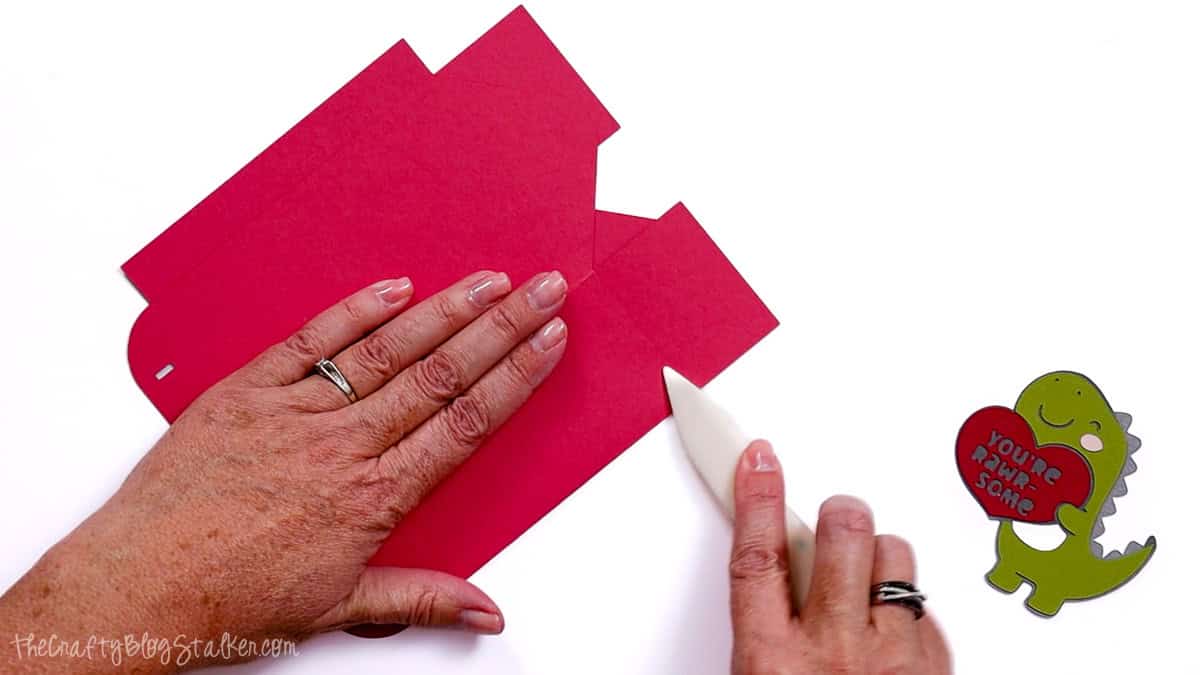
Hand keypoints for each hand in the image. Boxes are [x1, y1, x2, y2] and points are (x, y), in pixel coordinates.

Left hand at [0, 270, 568, 671]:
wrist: (139, 587)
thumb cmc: (232, 599)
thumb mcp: (339, 608)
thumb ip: (423, 599)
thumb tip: (488, 613)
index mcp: (372, 499)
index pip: (464, 425)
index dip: (514, 378)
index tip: (550, 342)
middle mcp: (341, 447)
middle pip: (440, 375)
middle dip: (502, 327)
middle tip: (545, 288)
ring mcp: (293, 414)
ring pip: (385, 352)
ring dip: (444, 311)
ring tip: (489, 280)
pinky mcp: (246, 392)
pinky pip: (310, 343)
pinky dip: (354, 311)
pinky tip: (395, 286)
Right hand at [728, 441, 951, 673]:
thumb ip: (768, 630)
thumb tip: (779, 583)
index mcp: (773, 665)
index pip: (759, 558)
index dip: (758, 500)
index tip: (758, 463)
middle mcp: (836, 655)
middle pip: (840, 537)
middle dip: (837, 515)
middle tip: (833, 519)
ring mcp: (893, 660)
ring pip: (893, 558)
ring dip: (878, 559)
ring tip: (866, 586)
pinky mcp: (936, 670)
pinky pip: (927, 609)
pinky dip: (909, 609)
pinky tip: (892, 630)